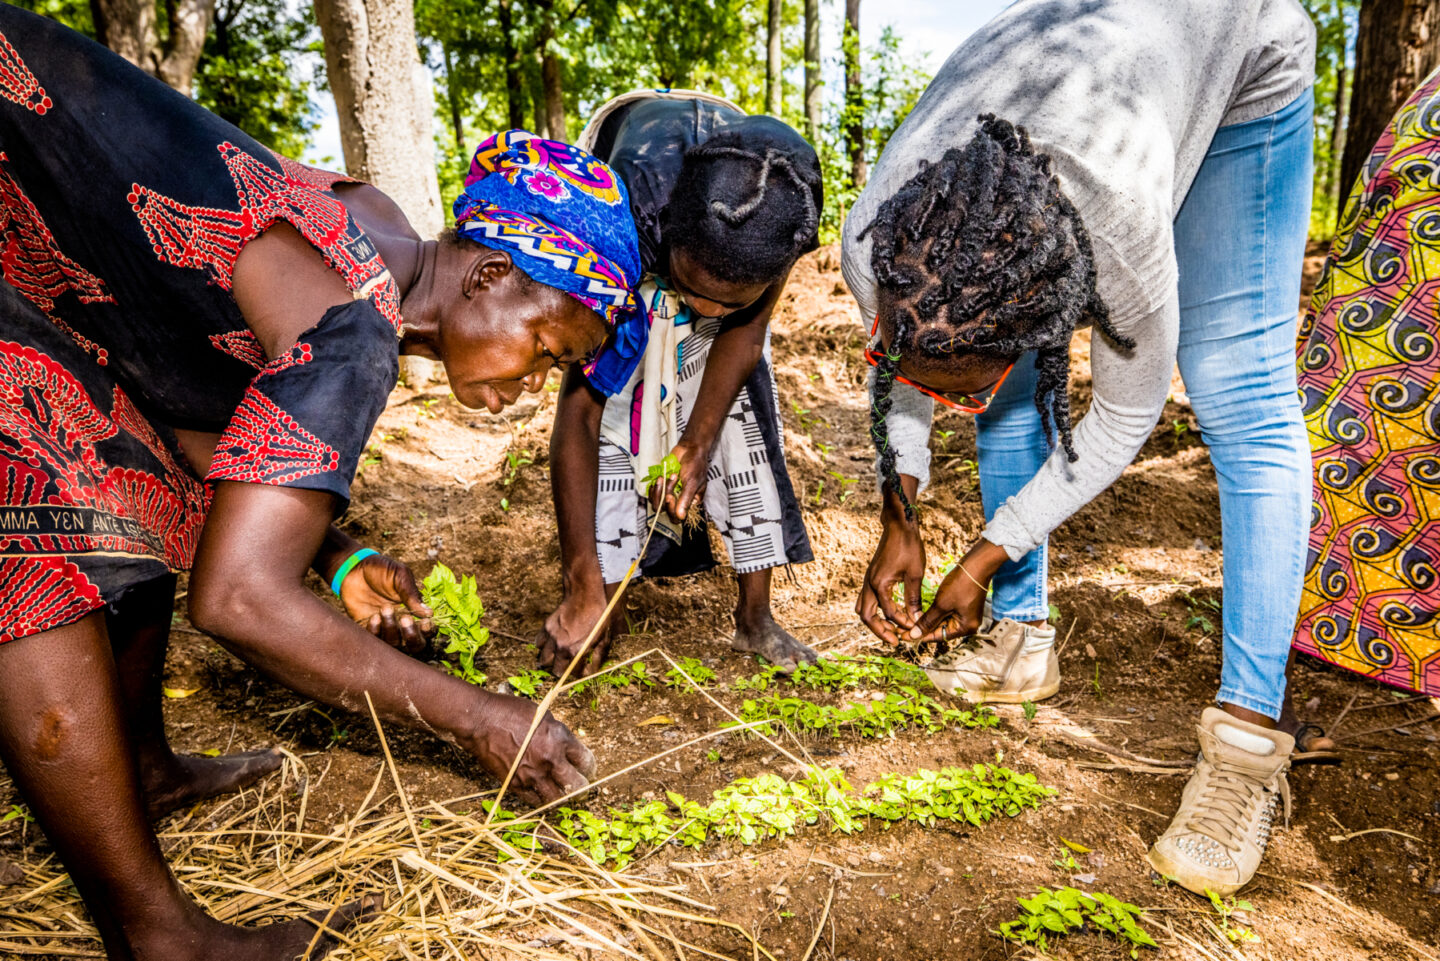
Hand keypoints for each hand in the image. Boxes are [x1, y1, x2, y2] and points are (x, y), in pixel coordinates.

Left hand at [338, 552, 433, 654]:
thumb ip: (412, 594)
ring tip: (384, 609)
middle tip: (405, 619)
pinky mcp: (368, 628)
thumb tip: (429, 613)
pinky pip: (374, 640)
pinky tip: (373, 616)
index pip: (427, 629)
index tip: (425, 622)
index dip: (428, 630)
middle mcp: (402, 622)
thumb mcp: (400, 576)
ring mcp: (385, 627)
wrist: (354, 568)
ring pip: (394, 643)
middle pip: (414, 644)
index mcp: (414, 610)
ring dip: (391, 629)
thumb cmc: (381, 570)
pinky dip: (375, 630)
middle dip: (412, 636)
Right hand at [463, 691, 596, 805]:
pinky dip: (539, 798)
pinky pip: (534, 800)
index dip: (589, 766)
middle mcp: (549, 759)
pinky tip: (540, 792)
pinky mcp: (515, 784)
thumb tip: (565, 746)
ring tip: (562, 792)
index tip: (586, 768)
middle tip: (580, 785)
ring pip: (556, 798)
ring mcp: (532, 774)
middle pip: (577, 785)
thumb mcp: (542, 715)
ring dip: (562, 796)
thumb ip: (557, 732)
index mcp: (559, 738)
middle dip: (582, 786)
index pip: (585, 760)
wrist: (480, 720)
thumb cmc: (509, 711)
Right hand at [537, 589, 612, 678]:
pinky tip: (552, 644)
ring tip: (558, 658)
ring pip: (543, 659)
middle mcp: (561, 647)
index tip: (582, 671)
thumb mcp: (604, 637)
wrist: (585, 594)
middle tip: (569, 666)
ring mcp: (551, 637)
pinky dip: (543, 647)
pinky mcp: (546, 627)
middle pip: (555, 670)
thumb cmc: (598, 616)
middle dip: (562, 671)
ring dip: (551, 661)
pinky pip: (539, 643)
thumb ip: (597, 656)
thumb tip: (593, 669)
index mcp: (576, 651)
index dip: (579, 674)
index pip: (573, 674)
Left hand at [651, 440, 708, 523]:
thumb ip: (686, 500)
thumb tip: (681, 517)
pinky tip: (659, 478)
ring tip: (665, 477)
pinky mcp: (662, 487)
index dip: (671, 509)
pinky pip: (653, 495)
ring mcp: (670, 494)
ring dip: (660, 490)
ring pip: (658, 503)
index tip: (670, 496)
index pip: (678, 516)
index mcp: (690, 502)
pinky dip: (654, 488)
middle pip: (665, 510)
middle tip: (669, 482)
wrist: (689, 449)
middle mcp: (679, 501)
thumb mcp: (692, 483)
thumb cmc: (695, 465)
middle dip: (665, 495)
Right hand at [857, 515, 925, 645]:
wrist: (899, 526)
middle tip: (895, 640)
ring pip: (863, 609)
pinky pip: (868, 600)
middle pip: (866, 616)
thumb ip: (913, 598)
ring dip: (876, 621)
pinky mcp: (871, 577)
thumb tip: (915, 619)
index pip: (887, 612)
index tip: (914, 628)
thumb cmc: (908, 547)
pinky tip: (891, 612)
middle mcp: (869, 584)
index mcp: (879, 584)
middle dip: (880, 630)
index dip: (900, 623)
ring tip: (892, 629)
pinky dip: (876, 610)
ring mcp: (868, 580)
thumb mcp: (915, 574)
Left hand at [911, 539, 1009, 641]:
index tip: (905, 636)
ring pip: (943, 622)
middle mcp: (968, 625)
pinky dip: (936, 614)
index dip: (920, 636)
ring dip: (928, 621)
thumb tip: (915, 635)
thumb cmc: (962, 583)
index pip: (938, 636)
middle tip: (904, 629)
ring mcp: (967, 616)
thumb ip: (928, 621)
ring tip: (911, 621)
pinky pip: (947, 614)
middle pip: (941, 630)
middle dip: (923, 629)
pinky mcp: (964, 607)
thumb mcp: (941, 604)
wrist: (977, 565)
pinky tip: (922, 613)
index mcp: (965, 628)